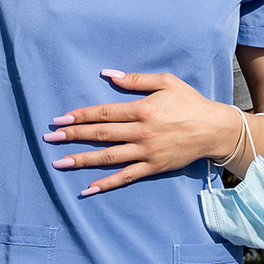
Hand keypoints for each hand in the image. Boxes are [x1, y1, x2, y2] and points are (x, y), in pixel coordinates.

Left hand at [44, 70, 242, 195]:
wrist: (213, 129)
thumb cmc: (189, 102)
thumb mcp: (166, 82)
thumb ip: (136, 80)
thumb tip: (107, 74)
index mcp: (143, 109)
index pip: (105, 113)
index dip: (81, 116)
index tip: (61, 118)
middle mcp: (142, 132)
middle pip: (101, 134)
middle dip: (74, 136)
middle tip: (50, 138)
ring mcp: (146, 152)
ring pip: (108, 157)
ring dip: (82, 159)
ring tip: (59, 162)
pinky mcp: (153, 168)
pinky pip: (125, 177)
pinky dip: (106, 184)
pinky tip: (88, 188)